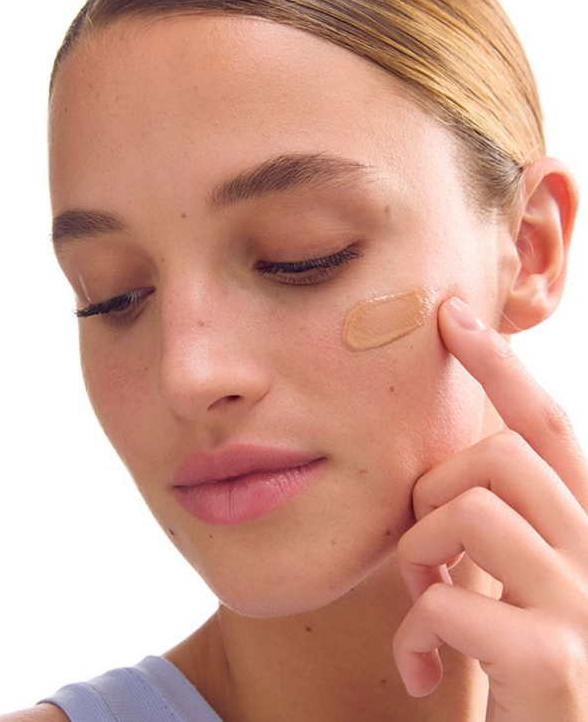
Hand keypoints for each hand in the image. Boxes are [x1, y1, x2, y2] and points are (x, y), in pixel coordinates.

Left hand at [392, 296, 587, 720]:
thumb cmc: (529, 663)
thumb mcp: (522, 581)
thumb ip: (503, 523)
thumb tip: (445, 470)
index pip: (549, 423)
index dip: (500, 364)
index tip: (453, 316)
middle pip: (497, 456)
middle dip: (433, 495)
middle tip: (425, 556)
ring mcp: (586, 606)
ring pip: (469, 511)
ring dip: (421, 557)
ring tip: (423, 605)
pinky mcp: (557, 664)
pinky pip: (450, 600)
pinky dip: (416, 632)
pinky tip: (422, 668)